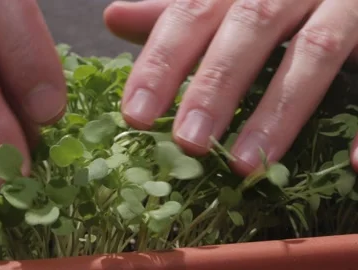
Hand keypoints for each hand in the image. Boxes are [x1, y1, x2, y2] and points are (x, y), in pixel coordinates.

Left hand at [106, 0, 357, 174]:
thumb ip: (176, 10)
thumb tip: (114, 17)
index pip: (191, 12)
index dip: (161, 62)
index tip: (134, 113)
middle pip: (250, 26)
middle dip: (216, 86)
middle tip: (188, 143)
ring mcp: (346, 3)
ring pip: (316, 49)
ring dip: (280, 110)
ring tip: (247, 163)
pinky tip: (355, 164)